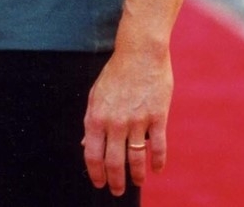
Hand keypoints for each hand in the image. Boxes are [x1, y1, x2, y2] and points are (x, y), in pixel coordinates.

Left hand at [81, 46, 172, 195]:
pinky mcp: (158, 117)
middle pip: (114, 163)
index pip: (92, 154)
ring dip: (136, 175)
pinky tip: (156, 169)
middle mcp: (115, 122)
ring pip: (136, 159)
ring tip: (137, 182)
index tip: (99, 183)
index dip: (95, 173)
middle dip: (115, 181)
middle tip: (117, 190)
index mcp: (96, 116)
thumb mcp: (96, 94)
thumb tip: (84, 144)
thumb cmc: (116, 73)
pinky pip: (159, 148)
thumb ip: (92, 120)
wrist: (140, 52)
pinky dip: (157, 162)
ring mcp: (137, 121)